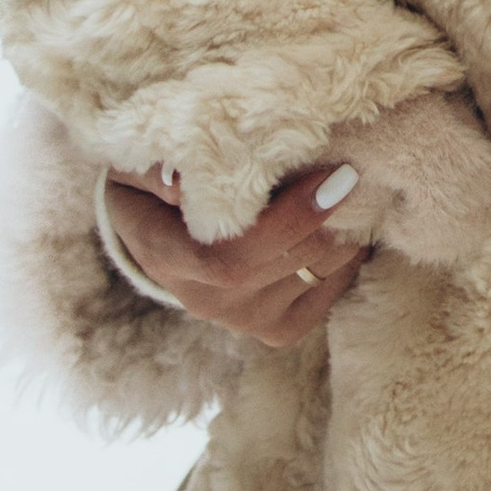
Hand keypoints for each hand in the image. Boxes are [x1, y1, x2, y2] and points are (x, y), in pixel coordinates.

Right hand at [101, 165, 369, 345]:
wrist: (159, 230)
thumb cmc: (151, 180)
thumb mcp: (138, 162)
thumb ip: (158, 166)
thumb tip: (190, 180)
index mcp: (165, 256)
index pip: (229, 257)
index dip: (289, 220)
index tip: (333, 175)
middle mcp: (205, 299)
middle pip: (284, 261)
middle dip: (328, 214)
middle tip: (352, 167)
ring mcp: (243, 319)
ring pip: (316, 272)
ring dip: (344, 228)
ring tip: (350, 189)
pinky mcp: (277, 328)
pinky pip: (331, 292)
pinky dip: (348, 254)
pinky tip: (344, 222)